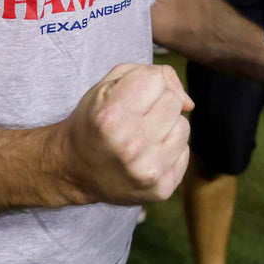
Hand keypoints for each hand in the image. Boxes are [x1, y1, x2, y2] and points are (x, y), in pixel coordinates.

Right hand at [55, 62, 192, 205]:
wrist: (74, 169)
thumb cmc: (93, 121)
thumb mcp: (108, 85)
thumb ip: (151, 74)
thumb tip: (189, 102)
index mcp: (112, 118)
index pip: (156, 81)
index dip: (144, 83)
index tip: (130, 97)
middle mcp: (130, 147)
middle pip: (173, 103)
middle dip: (158, 104)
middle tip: (136, 118)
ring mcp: (147, 172)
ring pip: (184, 127)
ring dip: (167, 127)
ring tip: (143, 136)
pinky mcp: (161, 190)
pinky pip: (185, 153)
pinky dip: (170, 150)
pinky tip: (148, 155)